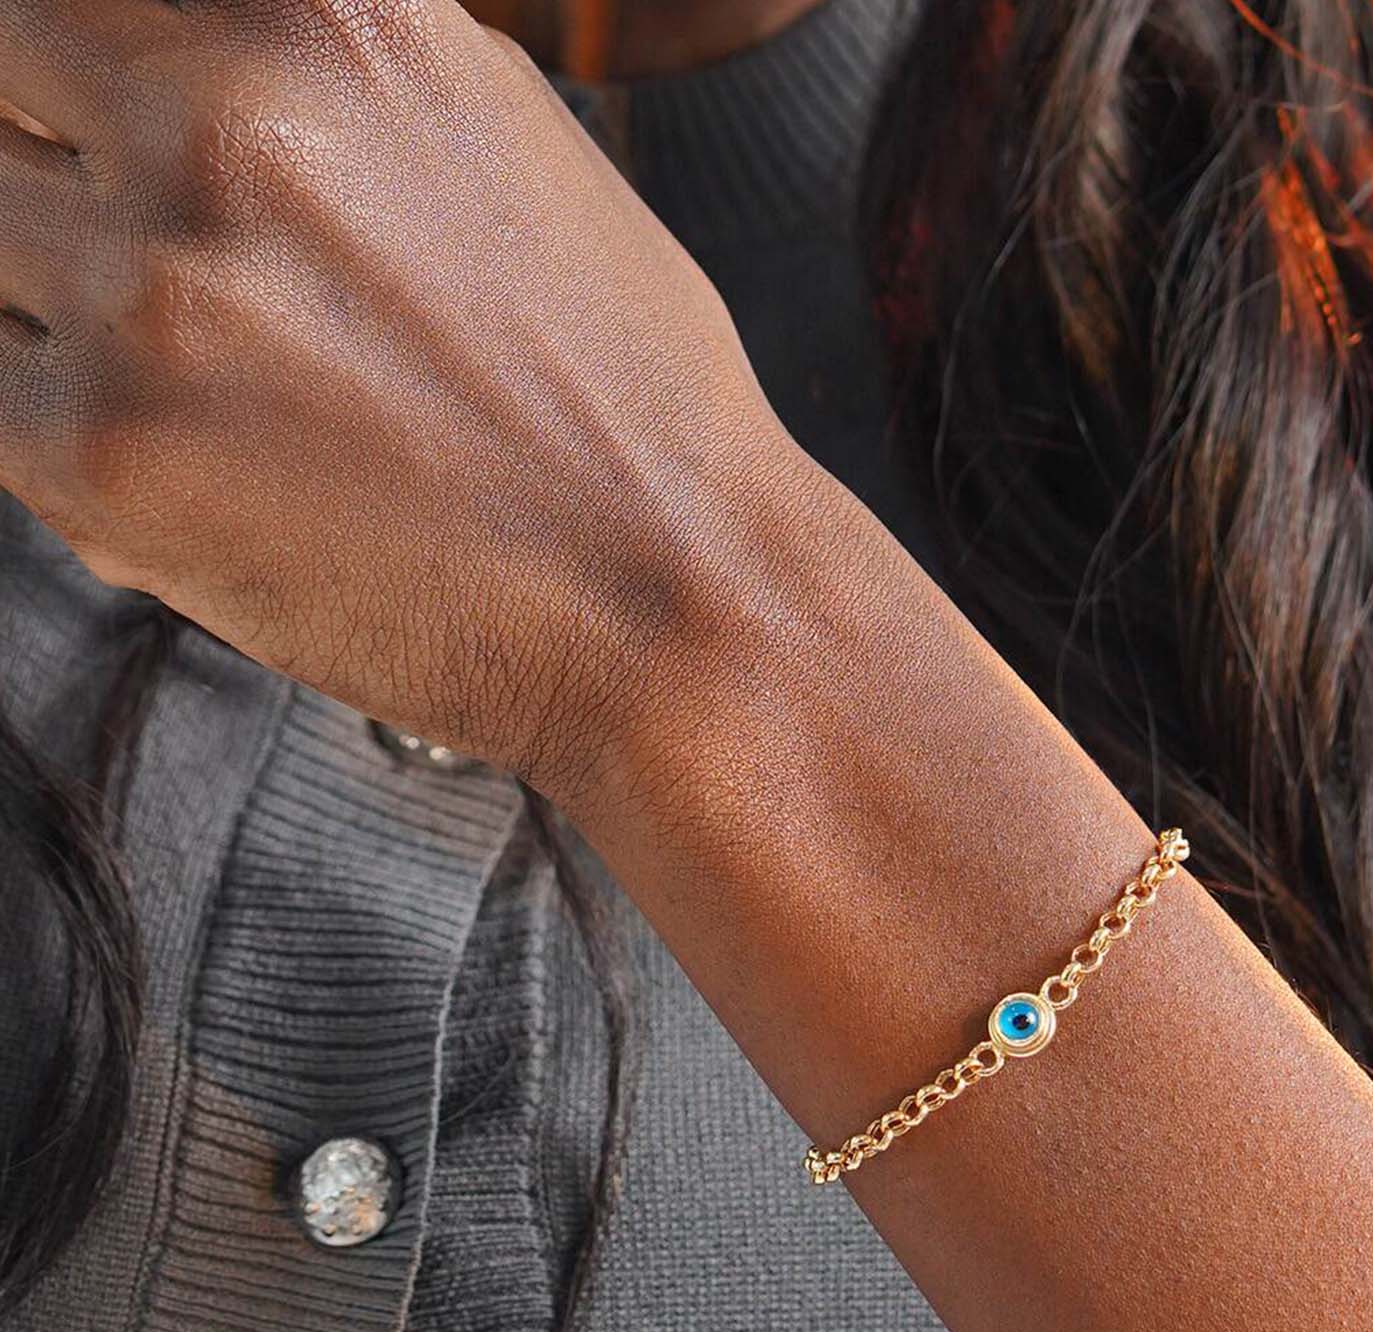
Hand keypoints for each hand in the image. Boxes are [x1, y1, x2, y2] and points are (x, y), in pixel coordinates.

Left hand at [0, 0, 798, 791]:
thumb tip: (183, 45)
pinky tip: (199, 475)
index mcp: (329, 15)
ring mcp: (153, 286)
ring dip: (57, 308)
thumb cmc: (618, 401)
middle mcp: (224, 118)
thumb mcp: (494, 136)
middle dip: (50, 158)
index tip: (89, 116)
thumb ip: (323, 69)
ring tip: (213, 390)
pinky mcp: (103, 451)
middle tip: (162, 265)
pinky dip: (65, 437)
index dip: (73, 56)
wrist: (682, 605)